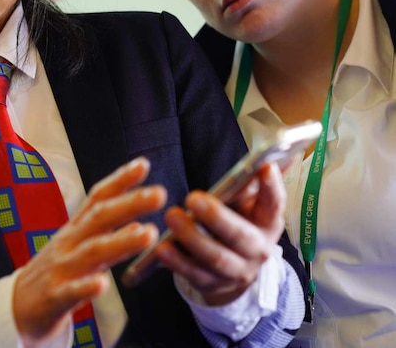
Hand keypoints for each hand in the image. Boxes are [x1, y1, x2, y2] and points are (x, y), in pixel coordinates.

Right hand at [13, 157, 166, 344]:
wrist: (15, 308)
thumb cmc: (54, 275)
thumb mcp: (77, 250)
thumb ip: (104, 236)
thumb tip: (137, 223)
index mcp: (75, 231)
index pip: (97, 200)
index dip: (118, 181)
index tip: (143, 164)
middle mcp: (68, 244)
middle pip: (98, 219)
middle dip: (129, 204)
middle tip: (159, 194)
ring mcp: (60, 269)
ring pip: (92, 252)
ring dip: (120, 241)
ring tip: (148, 234)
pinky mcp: (53, 298)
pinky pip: (72, 292)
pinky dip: (87, 287)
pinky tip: (103, 285)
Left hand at [156, 162, 286, 304]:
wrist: (234, 269)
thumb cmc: (238, 222)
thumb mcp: (247, 204)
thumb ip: (251, 183)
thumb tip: (270, 154)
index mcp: (269, 223)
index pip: (275, 204)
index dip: (272, 187)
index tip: (264, 166)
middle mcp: (258, 250)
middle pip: (240, 235)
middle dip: (217, 217)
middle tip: (193, 198)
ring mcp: (236, 271)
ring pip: (216, 257)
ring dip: (192, 238)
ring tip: (171, 217)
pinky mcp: (212, 284)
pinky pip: (194, 274)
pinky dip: (177, 262)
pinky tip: (162, 248)